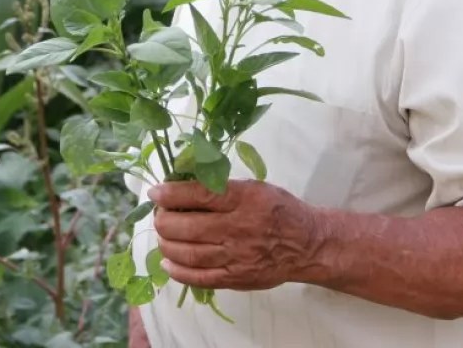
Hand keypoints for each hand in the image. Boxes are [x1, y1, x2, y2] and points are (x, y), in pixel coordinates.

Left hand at [148, 180, 325, 290]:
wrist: (307, 245)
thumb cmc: (279, 210)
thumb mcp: (256, 188)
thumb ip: (223, 188)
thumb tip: (183, 185)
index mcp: (244, 199)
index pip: (199, 194)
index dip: (171, 194)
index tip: (155, 192)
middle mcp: (238, 228)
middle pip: (186, 226)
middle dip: (163, 220)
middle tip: (160, 215)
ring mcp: (236, 256)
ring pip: (188, 253)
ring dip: (166, 244)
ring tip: (163, 236)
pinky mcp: (235, 278)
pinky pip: (198, 278)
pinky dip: (177, 271)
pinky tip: (168, 262)